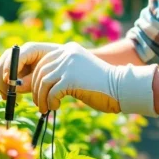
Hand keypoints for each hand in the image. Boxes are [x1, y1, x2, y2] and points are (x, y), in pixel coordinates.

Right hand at [0, 42, 61, 98]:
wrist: (58, 64)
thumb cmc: (53, 68)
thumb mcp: (44, 75)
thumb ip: (30, 80)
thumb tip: (14, 86)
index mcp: (30, 49)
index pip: (14, 57)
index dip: (10, 69)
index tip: (10, 83)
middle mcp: (17, 51)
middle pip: (1, 63)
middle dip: (2, 80)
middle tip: (9, 94)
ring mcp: (11, 58)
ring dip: (0, 84)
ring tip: (8, 96)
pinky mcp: (8, 66)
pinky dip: (0, 85)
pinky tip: (7, 95)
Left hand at [30, 42, 157, 115]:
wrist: (121, 87)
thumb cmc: (101, 84)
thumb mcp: (79, 71)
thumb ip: (64, 71)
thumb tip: (41, 84)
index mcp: (69, 50)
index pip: (44, 61)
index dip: (36, 78)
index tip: (38, 92)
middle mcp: (67, 53)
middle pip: (40, 71)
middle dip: (37, 90)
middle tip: (40, 103)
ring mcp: (69, 65)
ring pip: (43, 82)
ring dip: (41, 98)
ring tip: (45, 108)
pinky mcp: (71, 79)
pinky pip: (52, 92)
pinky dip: (50, 102)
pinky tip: (56, 107)